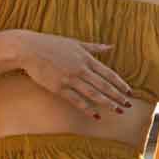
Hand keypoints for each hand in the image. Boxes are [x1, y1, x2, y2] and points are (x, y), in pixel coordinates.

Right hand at [15, 31, 131, 118]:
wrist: (28, 49)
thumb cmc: (52, 44)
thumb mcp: (76, 43)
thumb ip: (95, 47)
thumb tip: (111, 46)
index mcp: (87, 59)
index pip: (109, 74)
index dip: (120, 84)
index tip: (130, 92)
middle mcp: (81, 70)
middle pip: (104, 86)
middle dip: (118, 96)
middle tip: (129, 105)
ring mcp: (70, 79)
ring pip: (93, 94)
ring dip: (107, 103)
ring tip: (118, 111)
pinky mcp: (58, 88)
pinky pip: (76, 100)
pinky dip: (87, 108)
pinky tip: (96, 115)